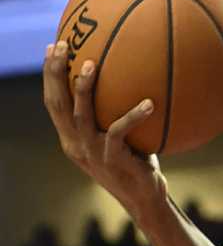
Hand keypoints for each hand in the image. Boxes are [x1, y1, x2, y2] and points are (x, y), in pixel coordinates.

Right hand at [43, 40, 165, 220]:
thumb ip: (111, 113)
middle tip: (63, 45)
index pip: (53, 103)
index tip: (52, 47)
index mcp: (72, 138)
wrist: (144, 200)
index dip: (49, 75)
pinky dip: (134, 116)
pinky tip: (150, 103)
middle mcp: (76, 144)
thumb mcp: (118, 137)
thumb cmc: (135, 163)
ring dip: (83, 89)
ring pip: (80, 115)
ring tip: (92, 64)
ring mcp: (92, 153)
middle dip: (55, 72)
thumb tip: (125, 77)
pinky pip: (120, 131)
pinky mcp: (112, 160)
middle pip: (58, 104)